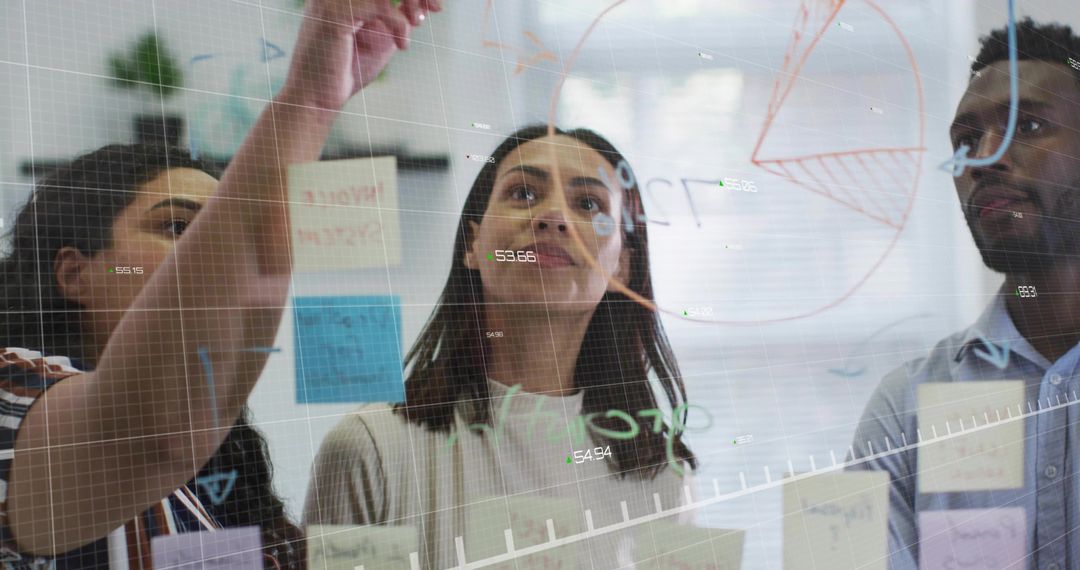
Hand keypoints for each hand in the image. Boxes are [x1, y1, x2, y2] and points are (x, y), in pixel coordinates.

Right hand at [280, 0, 442, 109]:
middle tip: (434, 9)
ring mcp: (333, 0)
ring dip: (410, 0)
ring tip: (416, 23)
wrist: (317, 99)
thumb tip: (418, 5)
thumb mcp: (380, 39)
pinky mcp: (336, 15)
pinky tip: (402, 45)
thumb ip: (395, 18)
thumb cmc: (346, 71)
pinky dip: (399, 24)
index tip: (434, 7)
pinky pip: (381, 6)